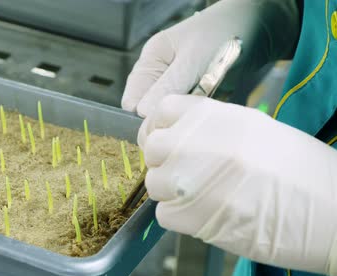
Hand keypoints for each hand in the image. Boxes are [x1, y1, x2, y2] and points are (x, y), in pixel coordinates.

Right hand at [121, 0, 297, 117]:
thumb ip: (168, 86)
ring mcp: (181, 84)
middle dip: (167, 117)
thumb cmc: (224, 33)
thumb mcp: (193, 59)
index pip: (134, 98)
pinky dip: (199, 115)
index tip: (160, 130)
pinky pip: (191, 112)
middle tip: (185, 119)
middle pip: (153, 109)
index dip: (143, 116)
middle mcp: (162, 73)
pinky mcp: (199, 93)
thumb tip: (141, 113)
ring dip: (185, 117)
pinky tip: (208, 112)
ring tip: (200, 112)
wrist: (262, 25)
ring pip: (173, 113)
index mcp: (152, 60)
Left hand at [143, 95, 336, 275]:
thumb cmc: (303, 171)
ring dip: (171, 194)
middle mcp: (197, 142)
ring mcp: (191, 180)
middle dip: (163, 164)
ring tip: (204, 198)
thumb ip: (212, 129)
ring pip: (154, 184)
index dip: (160, 128)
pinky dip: (179, 219)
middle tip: (186, 176)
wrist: (335, 210)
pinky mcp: (192, 217)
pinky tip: (207, 216)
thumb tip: (180, 137)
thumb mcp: (256, 130)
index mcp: (216, 116)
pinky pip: (164, 215)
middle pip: (151, 149)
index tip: (168, 142)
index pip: (162, 111)